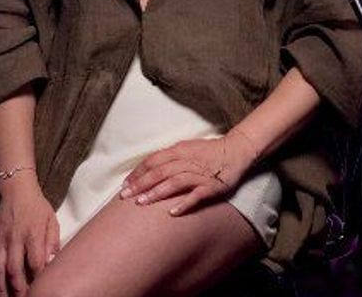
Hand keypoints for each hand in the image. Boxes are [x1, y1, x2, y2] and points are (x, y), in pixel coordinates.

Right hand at [0, 173, 59, 296]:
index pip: (35, 262)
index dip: (37, 279)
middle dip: (18, 289)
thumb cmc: (37, 207)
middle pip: (14, 269)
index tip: (41, 289)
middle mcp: (15, 238)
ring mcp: (1, 240)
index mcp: (33, 234)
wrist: (17, 190)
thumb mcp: (52, 221)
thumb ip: (52, 243)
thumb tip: (52, 263)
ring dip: (1, 287)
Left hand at [118, 130, 259, 215]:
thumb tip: (147, 170)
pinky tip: (172, 212)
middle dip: (141, 184)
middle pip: (160, 172)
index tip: (125, 185)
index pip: (153, 161)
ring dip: (157, 192)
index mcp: (179, 150)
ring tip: (143, 203)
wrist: (237, 150)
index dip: (138, 173)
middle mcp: (187, 161)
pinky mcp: (213, 186)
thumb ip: (168, 159)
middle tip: (126, 196)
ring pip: (175, 182)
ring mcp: (200, 174)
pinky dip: (184, 203)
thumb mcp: (186, 149)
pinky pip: (197, 195)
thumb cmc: (208, 151)